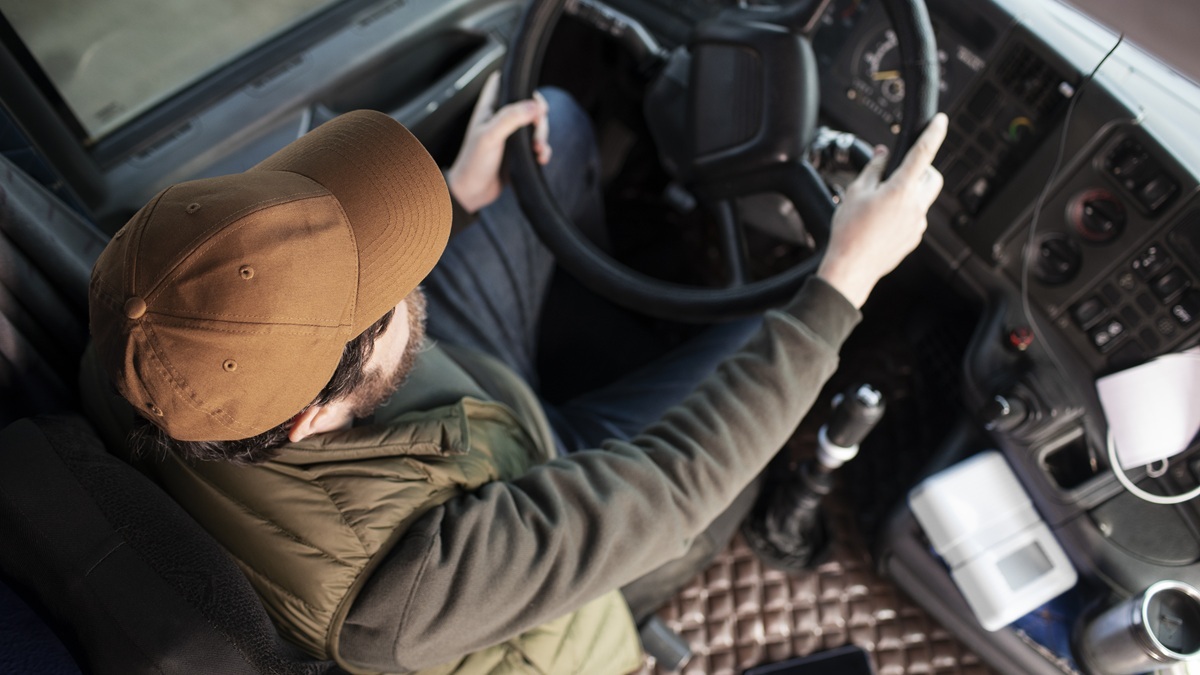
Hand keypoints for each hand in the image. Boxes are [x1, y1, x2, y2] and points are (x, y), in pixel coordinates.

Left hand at [445, 72, 550, 213]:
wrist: (472, 193)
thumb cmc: (473, 163)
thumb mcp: (490, 136)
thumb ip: (511, 117)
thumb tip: (535, 106)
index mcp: (490, 108)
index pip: (503, 82)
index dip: (517, 81)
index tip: (530, 94)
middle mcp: (500, 118)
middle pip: (528, 104)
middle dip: (539, 115)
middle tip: (538, 130)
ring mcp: (510, 135)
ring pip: (535, 125)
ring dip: (542, 136)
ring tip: (538, 150)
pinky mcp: (519, 152)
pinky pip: (537, 144)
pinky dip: (543, 150)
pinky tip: (541, 159)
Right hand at [817, 113, 947, 307]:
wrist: (852, 266)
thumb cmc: (850, 232)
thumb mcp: (855, 192)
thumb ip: (873, 168)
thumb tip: (882, 154)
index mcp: (900, 189)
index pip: (923, 153)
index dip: (934, 133)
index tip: (941, 121)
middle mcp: (915, 205)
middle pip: (933, 177)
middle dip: (924, 169)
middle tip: (903, 172)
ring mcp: (918, 223)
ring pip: (924, 198)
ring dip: (911, 192)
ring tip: (884, 202)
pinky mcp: (915, 237)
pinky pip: (916, 217)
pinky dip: (905, 212)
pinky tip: (883, 221)